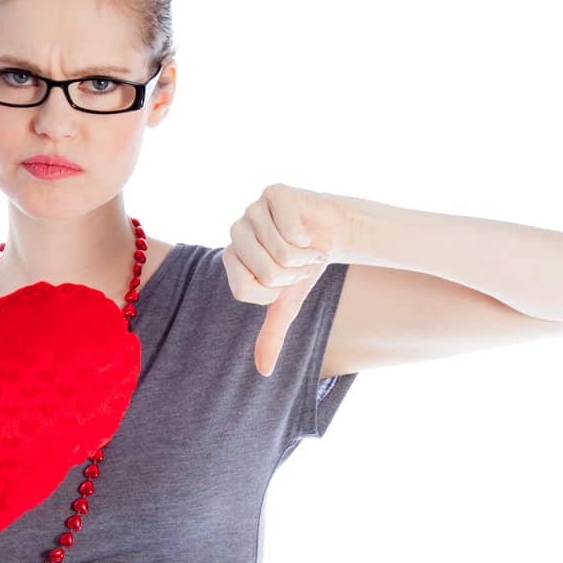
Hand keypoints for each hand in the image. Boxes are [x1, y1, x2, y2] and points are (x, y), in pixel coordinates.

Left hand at [221, 183, 347, 374]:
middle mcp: (236, 231)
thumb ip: (271, 333)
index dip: (271, 292)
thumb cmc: (303, 267)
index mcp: (230, 258)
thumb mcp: (287, 304)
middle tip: (299, 263)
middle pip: (263, 272)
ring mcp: (252, 209)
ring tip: (306, 247)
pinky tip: (308, 231)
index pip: (243, 290)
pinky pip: (289, 227)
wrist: (331, 233)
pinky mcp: (273, 192)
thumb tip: (263, 371)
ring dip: (304, 256)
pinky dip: (308, 237)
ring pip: (279, 251)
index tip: (285, 282)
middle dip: (291, 275)